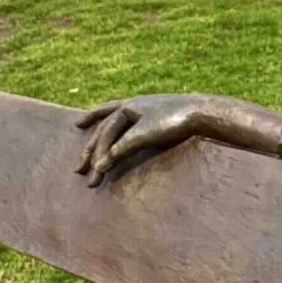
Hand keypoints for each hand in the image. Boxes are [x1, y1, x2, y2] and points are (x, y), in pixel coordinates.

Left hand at [74, 94, 281, 184]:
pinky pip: (122, 143)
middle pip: (103, 128)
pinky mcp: (144, 128)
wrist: (203, 112)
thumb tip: (131, 146)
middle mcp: (133, 106)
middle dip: (89, 150)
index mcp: (136, 104)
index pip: (107, 111)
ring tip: (90, 178)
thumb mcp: (156, 129)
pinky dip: (111, 156)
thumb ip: (143, 135)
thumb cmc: (185, 121)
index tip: (78, 123)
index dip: (92, 116)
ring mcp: (138, 115)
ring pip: (109, 136)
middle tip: (78, 170)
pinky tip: (102, 169)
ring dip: (98, 158)